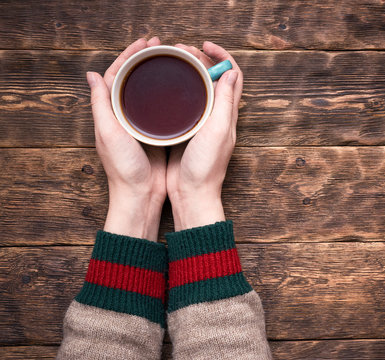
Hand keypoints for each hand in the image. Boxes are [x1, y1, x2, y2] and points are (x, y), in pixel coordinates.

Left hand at [87, 37, 165, 240]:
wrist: (142, 195)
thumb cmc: (124, 168)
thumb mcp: (109, 133)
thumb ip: (101, 104)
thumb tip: (92, 74)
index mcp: (111, 113)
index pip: (117, 76)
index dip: (129, 56)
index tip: (145, 43)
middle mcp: (126, 116)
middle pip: (134, 80)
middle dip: (145, 61)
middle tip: (161, 46)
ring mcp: (143, 125)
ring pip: (149, 92)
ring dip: (158, 75)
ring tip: (172, 60)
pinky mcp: (158, 134)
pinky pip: (163, 108)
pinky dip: (169, 95)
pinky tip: (181, 88)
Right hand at [166, 42, 242, 229]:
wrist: (191, 193)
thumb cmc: (205, 166)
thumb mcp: (218, 130)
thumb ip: (226, 102)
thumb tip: (232, 72)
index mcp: (228, 113)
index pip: (232, 75)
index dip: (222, 55)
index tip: (204, 45)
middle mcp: (218, 115)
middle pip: (214, 77)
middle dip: (201, 58)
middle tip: (180, 50)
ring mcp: (202, 122)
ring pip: (199, 88)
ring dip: (189, 70)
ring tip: (172, 60)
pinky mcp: (187, 130)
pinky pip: (186, 103)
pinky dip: (179, 88)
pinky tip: (165, 86)